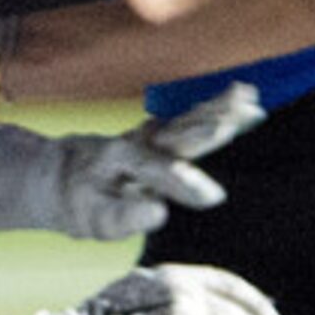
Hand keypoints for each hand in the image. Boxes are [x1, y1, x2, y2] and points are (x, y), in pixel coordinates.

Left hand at [44, 85, 266, 240]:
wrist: (64, 173)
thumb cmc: (80, 202)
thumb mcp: (94, 217)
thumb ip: (124, 217)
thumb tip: (159, 213)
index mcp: (123, 162)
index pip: (158, 171)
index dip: (183, 183)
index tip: (214, 197)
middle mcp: (141, 143)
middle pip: (179, 134)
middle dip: (205, 130)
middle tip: (232, 124)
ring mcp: (154, 134)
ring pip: (191, 120)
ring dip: (220, 110)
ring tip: (250, 100)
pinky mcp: (165, 132)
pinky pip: (196, 116)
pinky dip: (219, 106)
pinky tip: (246, 97)